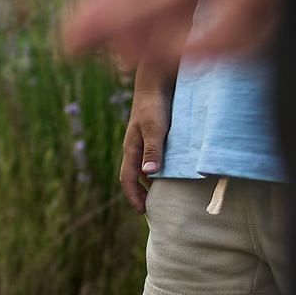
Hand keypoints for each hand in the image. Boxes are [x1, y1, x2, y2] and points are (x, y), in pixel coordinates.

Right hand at [118, 64, 172, 212]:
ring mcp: (142, 143)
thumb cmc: (154, 105)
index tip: (142, 211)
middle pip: (133, 177)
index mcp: (130, 148)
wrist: (155, 83)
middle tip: (151, 209)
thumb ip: (153, 149)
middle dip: (139, 194)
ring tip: (160, 196)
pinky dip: (156, 171)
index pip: (127, 179)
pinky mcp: (151, 137)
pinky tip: (168, 174)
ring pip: (142, 169)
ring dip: (148, 184)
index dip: (133, 196)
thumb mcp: (155, 127)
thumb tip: (149, 174)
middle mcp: (134, 148)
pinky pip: (150, 160)